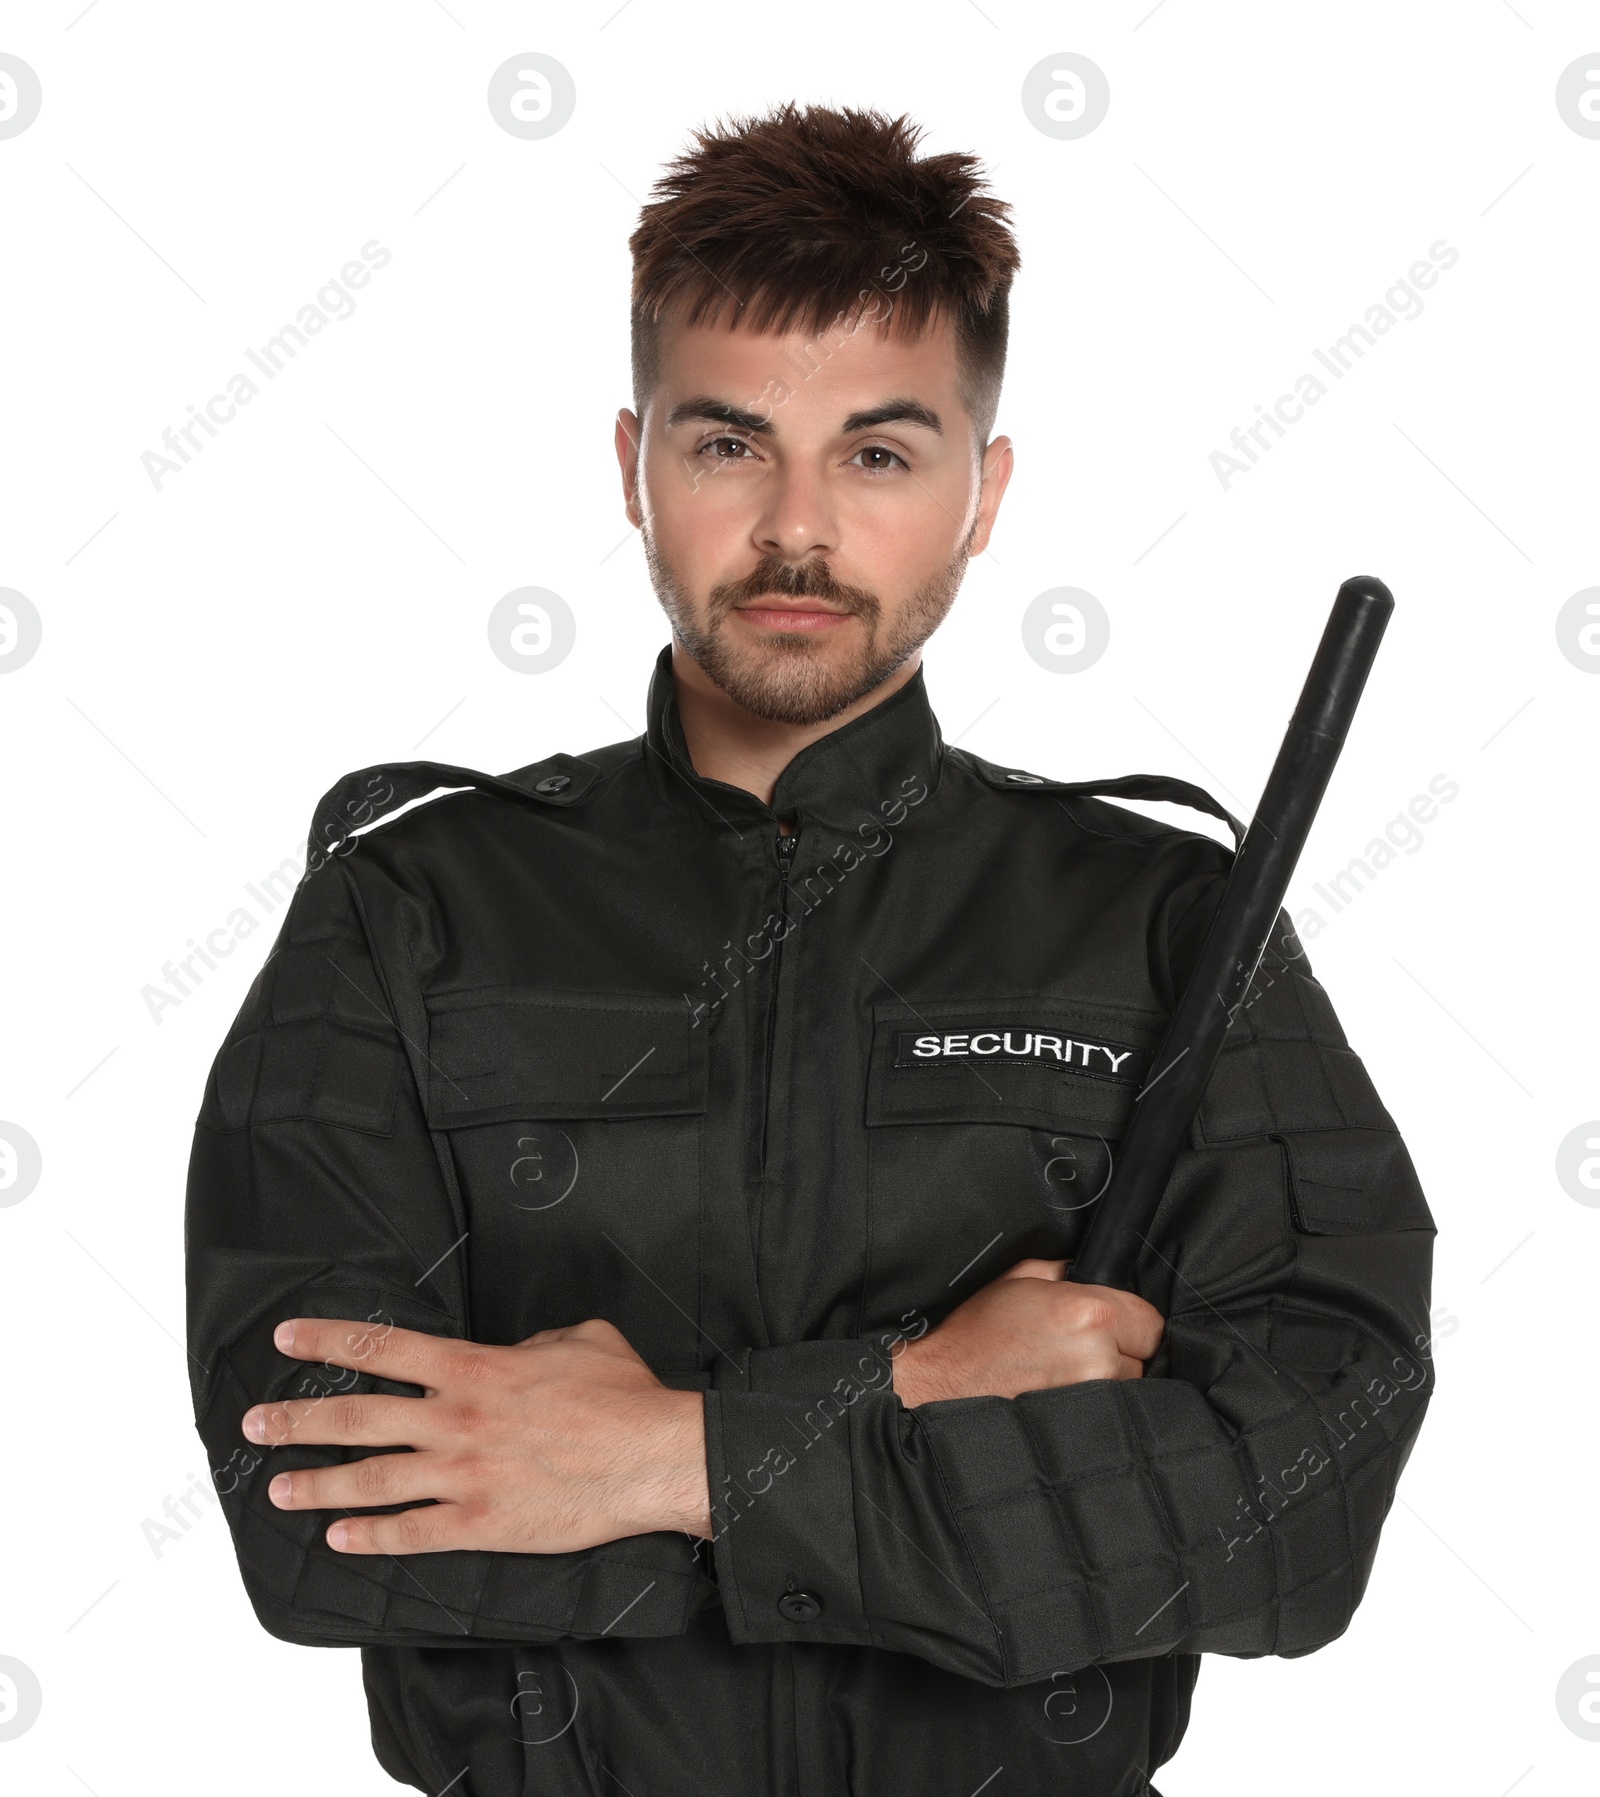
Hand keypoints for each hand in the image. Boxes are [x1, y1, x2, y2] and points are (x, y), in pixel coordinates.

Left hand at [240, 1315, 711, 1554]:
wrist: (652, 1456)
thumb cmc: (623, 1396)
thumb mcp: (580, 1339)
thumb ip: (536, 1340)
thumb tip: (521, 1349)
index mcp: (476, 1367)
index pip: (383, 1348)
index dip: (328, 1340)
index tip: (288, 1338)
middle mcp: (456, 1418)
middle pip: (357, 1417)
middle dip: (298, 1419)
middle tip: (256, 1422)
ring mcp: (463, 1475)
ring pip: (370, 1480)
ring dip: (316, 1485)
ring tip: (278, 1488)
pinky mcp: (480, 1523)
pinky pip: (411, 1533)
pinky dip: (370, 1537)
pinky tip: (340, 1539)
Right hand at [891, 1259, 1164, 1405]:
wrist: (944, 1381)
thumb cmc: (978, 1331)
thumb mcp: (1022, 1277)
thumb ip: (1070, 1272)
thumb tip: (1096, 1275)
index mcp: (1090, 1311)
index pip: (1153, 1321)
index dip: (1134, 1322)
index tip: (1117, 1324)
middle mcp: (1099, 1355)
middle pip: (1144, 1357)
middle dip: (1122, 1350)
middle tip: (1082, 1347)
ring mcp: (1092, 1395)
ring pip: (1129, 1387)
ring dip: (1109, 1380)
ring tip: (1068, 1372)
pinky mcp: (1082, 1425)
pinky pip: (1109, 1411)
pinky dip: (1095, 1404)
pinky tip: (1065, 1393)